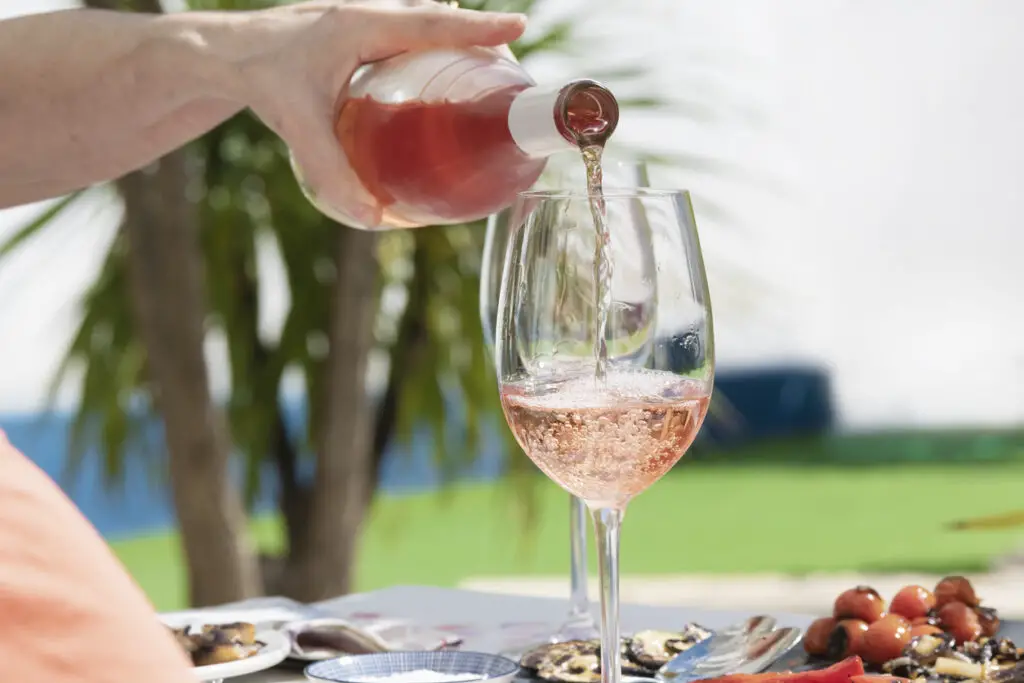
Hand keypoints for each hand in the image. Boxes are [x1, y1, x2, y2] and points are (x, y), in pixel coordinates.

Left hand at [229, 1, 526, 226]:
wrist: (221, 53)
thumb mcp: (298, 124)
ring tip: (483, 71)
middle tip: (508, 65)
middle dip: (477, 36)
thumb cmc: (260, 76)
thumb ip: (332, 171)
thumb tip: (373, 216)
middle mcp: (367, 12)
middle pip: (437, 19)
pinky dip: (431, 45)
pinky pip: (407, 31)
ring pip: (422, 22)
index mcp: (361, 23)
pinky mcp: (357, 28)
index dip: (478, 28)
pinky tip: (435, 75)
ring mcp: (362, 16)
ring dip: (455, 39)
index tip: (518, 28)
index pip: (432, 24)